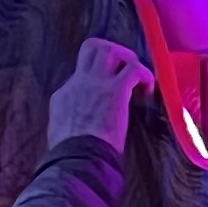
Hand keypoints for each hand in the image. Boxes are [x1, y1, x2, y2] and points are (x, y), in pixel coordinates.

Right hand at [44, 36, 156, 154]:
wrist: (78, 158)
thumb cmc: (70, 155)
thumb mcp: (59, 134)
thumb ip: (68, 122)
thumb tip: (78, 126)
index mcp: (63, 96)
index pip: (79, 74)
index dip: (96, 79)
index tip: (107, 95)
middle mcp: (78, 83)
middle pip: (92, 48)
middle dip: (111, 51)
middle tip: (123, 66)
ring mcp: (96, 83)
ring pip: (109, 49)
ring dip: (126, 58)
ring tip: (136, 75)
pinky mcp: (116, 89)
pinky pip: (134, 69)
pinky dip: (144, 75)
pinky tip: (148, 90)